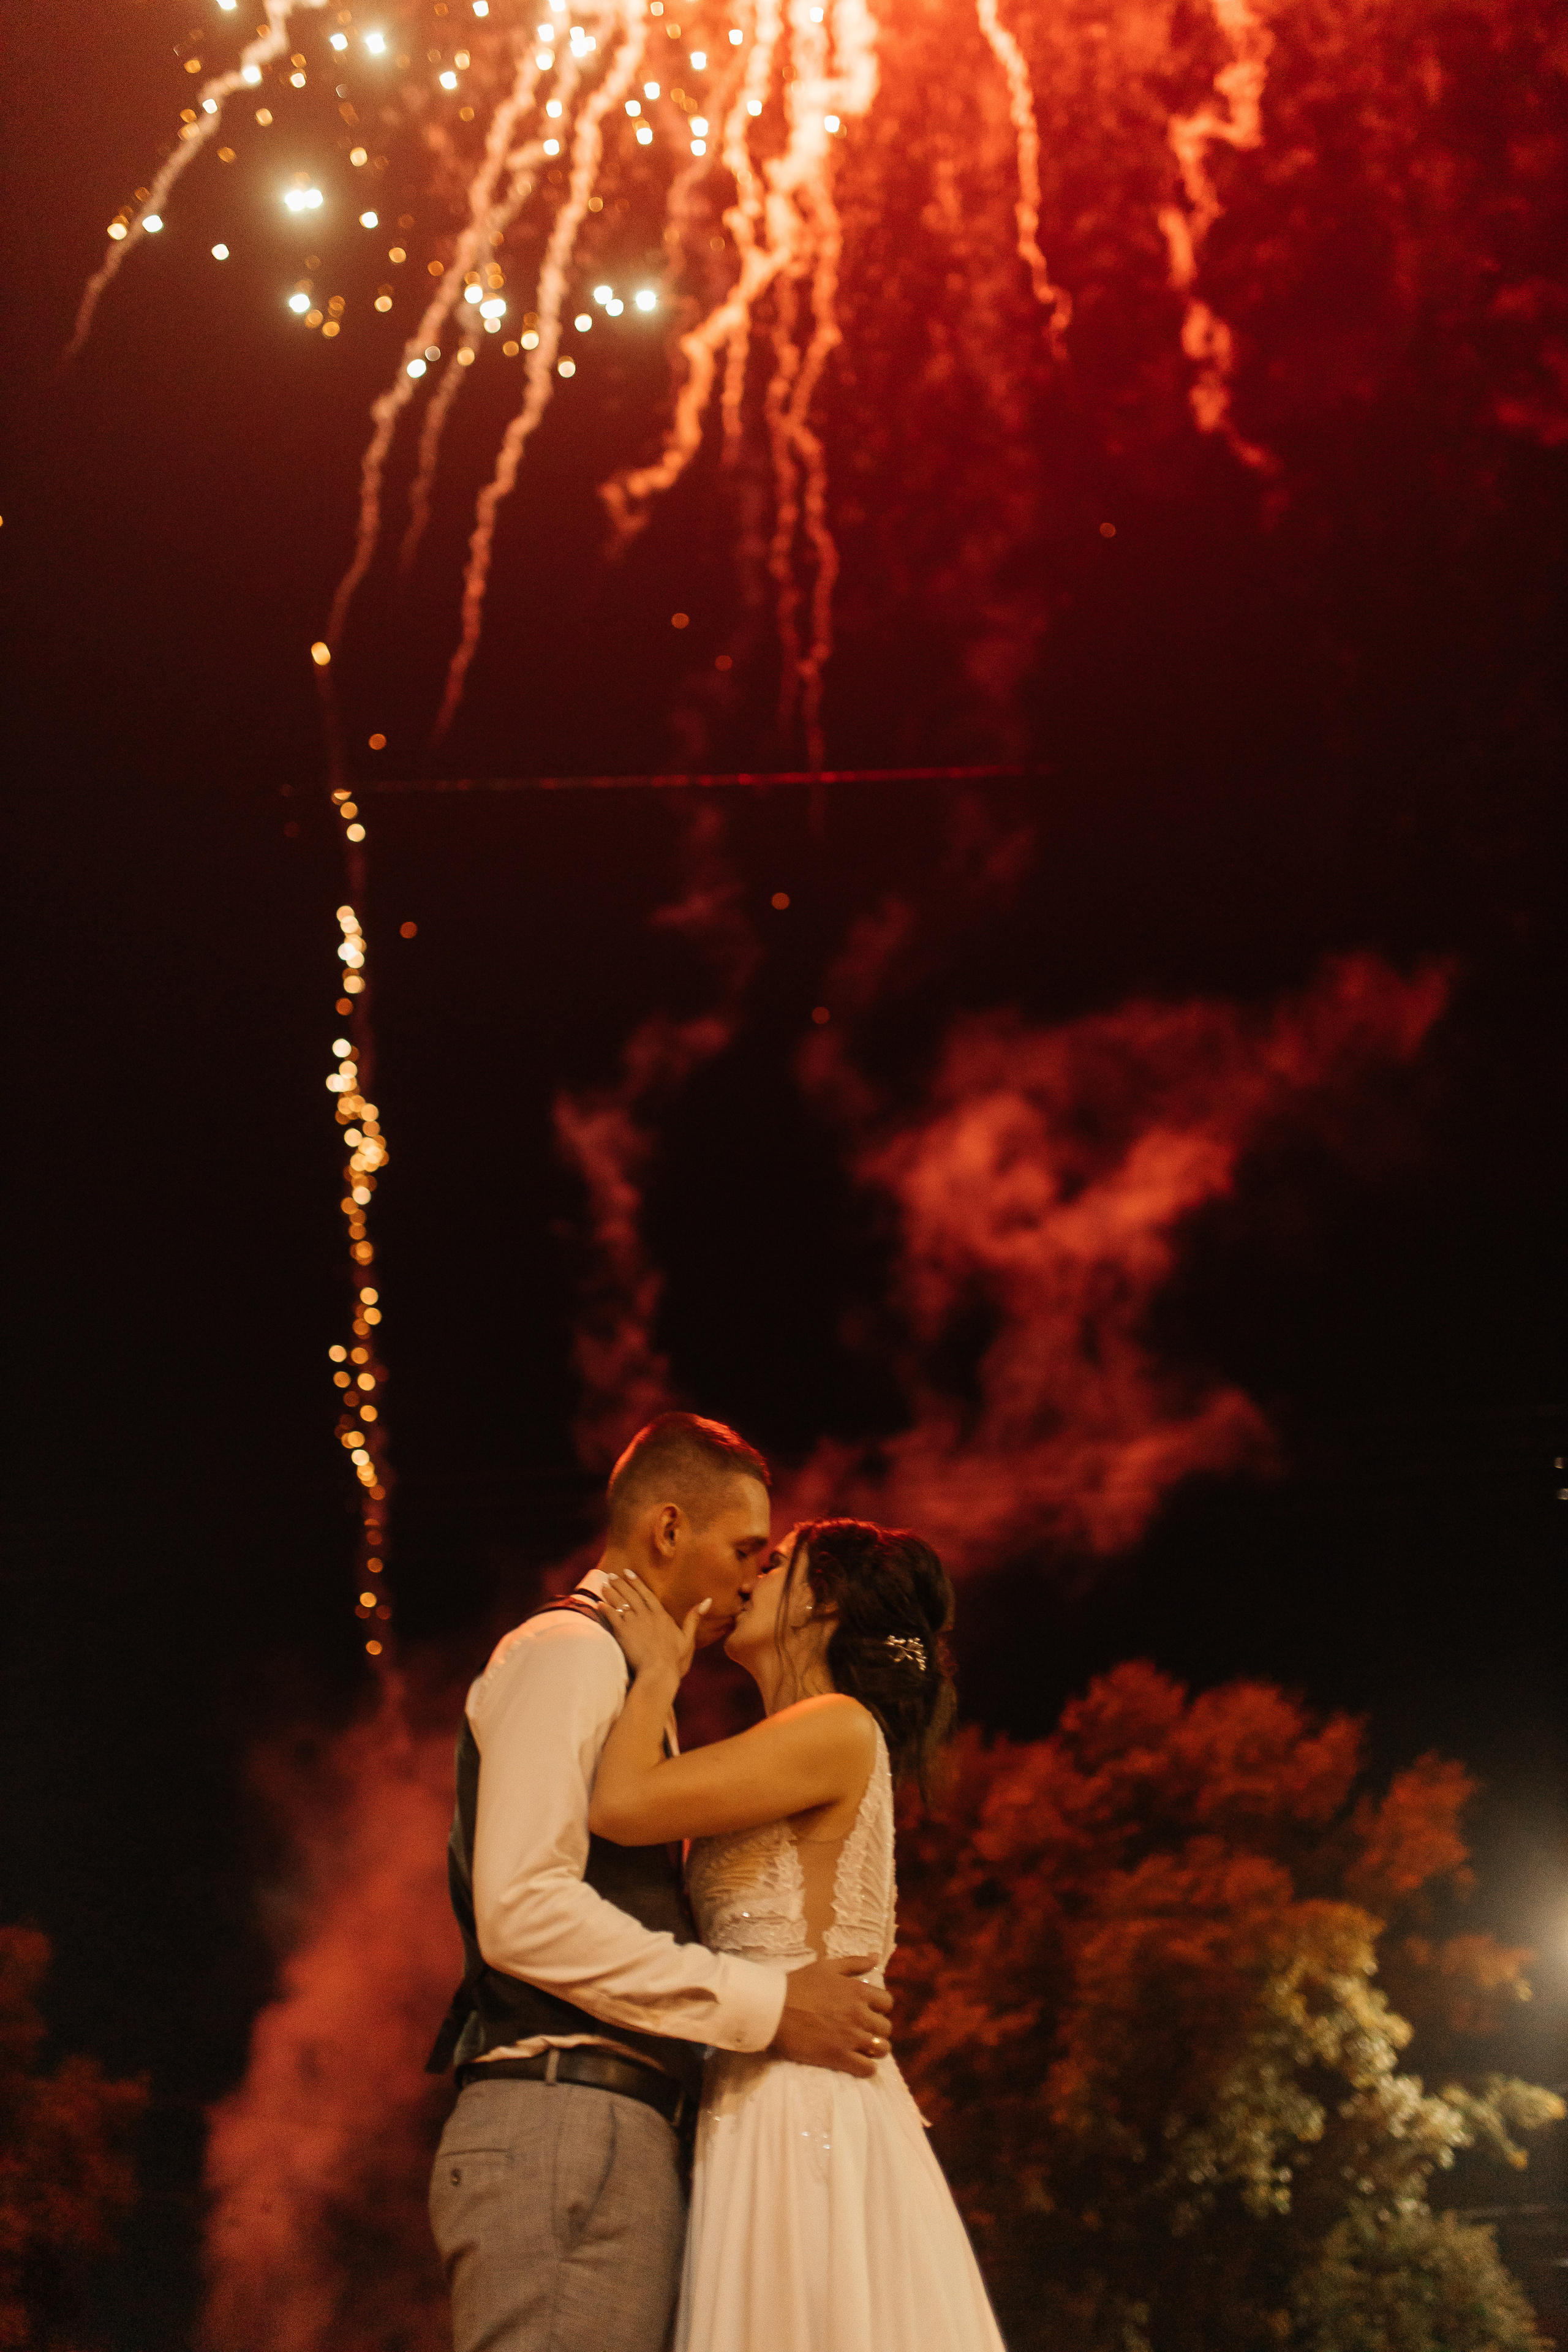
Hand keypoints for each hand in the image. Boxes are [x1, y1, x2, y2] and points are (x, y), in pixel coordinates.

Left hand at [601, 1571, 706, 1682]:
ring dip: (611, 1593)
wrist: (658, 1672)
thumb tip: (707, 1600)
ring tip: (604, 1584)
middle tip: (612, 1575)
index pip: (647, 1594)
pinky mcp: (623, 1633)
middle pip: (632, 1595)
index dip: (637, 1582)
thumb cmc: (675, 1659)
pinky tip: (598, 1603)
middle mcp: (646, 1615)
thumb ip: (694, 1618)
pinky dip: (605, 1609)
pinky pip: (612, 1617)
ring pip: (620, 1603)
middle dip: (621, 1584)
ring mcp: (634, 1623)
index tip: (628, 1573)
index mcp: (662, 1615)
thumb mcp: (688, 1638)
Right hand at [773, 1956, 893, 2078]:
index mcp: (858, 1991)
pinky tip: (857, 2062)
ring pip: (881, 2049)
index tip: (868, 2010)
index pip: (887, 2003)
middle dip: (877, 2029)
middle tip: (863, 2030)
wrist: (774, 2009)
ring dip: (875, 2048)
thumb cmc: (798, 1985)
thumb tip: (876, 1958)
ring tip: (862, 2047)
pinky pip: (868, 2069)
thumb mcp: (827, 1967)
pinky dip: (866, 2067)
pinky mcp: (839, 2057)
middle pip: (886, 2028)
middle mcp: (859, 2014)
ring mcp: (851, 2037)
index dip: (879, 2007)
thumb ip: (854, 1963)